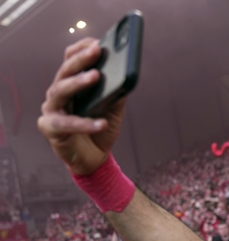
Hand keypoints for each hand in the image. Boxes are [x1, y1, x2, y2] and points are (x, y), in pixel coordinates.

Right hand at [37, 38, 125, 174]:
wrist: (94, 159)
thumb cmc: (100, 129)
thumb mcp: (113, 109)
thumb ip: (117, 92)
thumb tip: (126, 74)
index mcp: (71, 84)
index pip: (70, 59)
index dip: (82, 49)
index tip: (98, 42)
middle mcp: (58, 93)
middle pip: (65, 71)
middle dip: (81, 59)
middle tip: (96, 51)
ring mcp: (52, 110)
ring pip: (60, 91)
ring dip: (78, 82)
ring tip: (95, 76)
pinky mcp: (50, 129)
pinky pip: (67, 124)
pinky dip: (85, 124)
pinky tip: (102, 123)